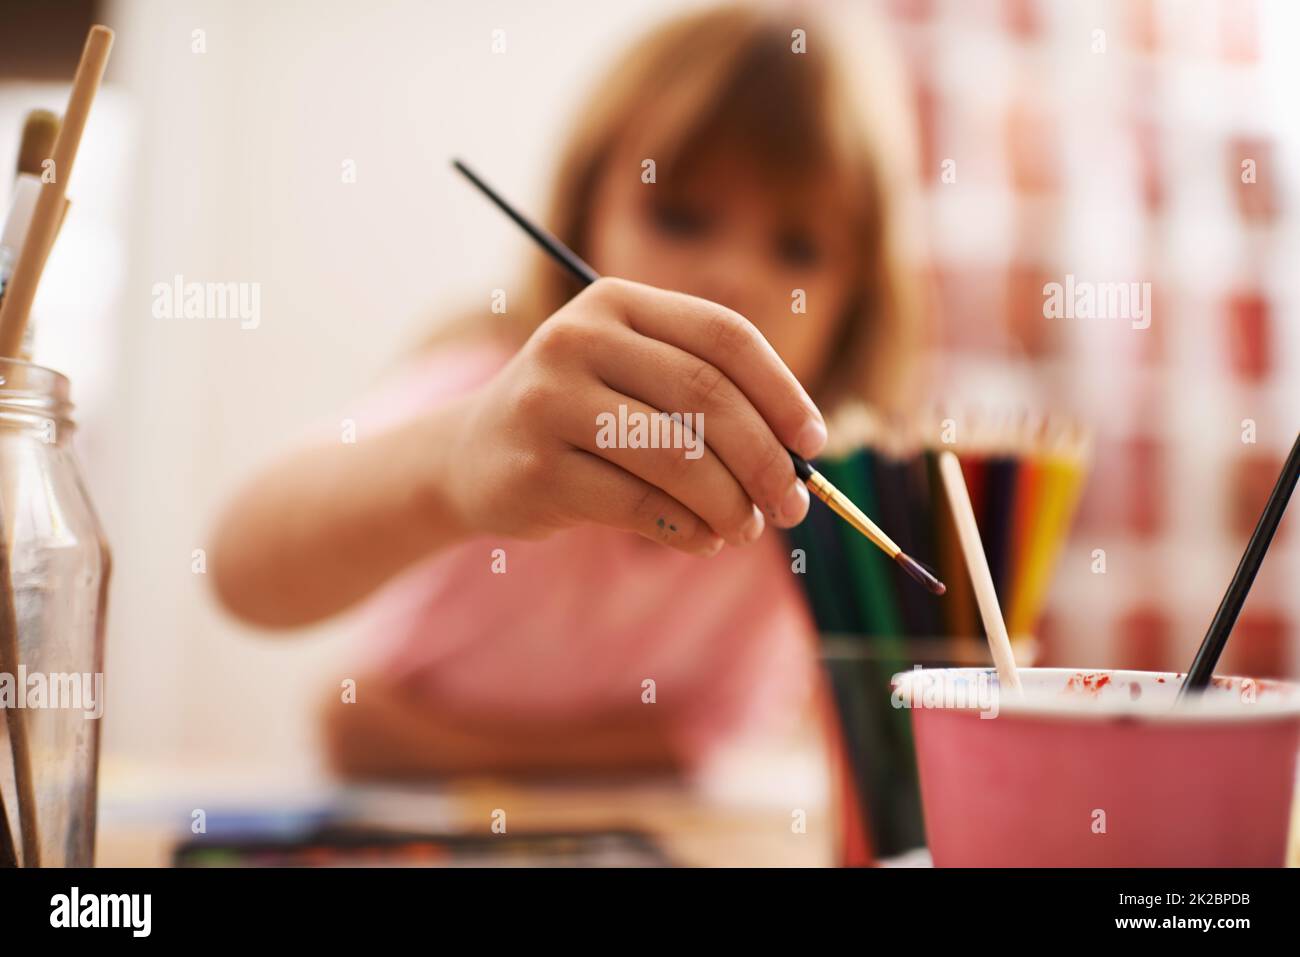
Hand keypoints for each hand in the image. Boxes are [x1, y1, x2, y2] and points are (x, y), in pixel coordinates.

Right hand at [444, 277, 827, 554]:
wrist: (472, 455)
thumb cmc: (581, 419)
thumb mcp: (635, 382)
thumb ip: (706, 401)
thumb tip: (798, 457)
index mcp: (615, 301)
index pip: (723, 335)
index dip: (781, 390)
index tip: (814, 442)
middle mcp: (577, 338)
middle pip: (707, 395)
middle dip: (765, 459)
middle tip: (790, 505)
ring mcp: (550, 401)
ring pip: (678, 456)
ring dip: (729, 503)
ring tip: (745, 528)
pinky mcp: (536, 468)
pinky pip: (639, 504)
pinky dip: (687, 530)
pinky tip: (702, 540)